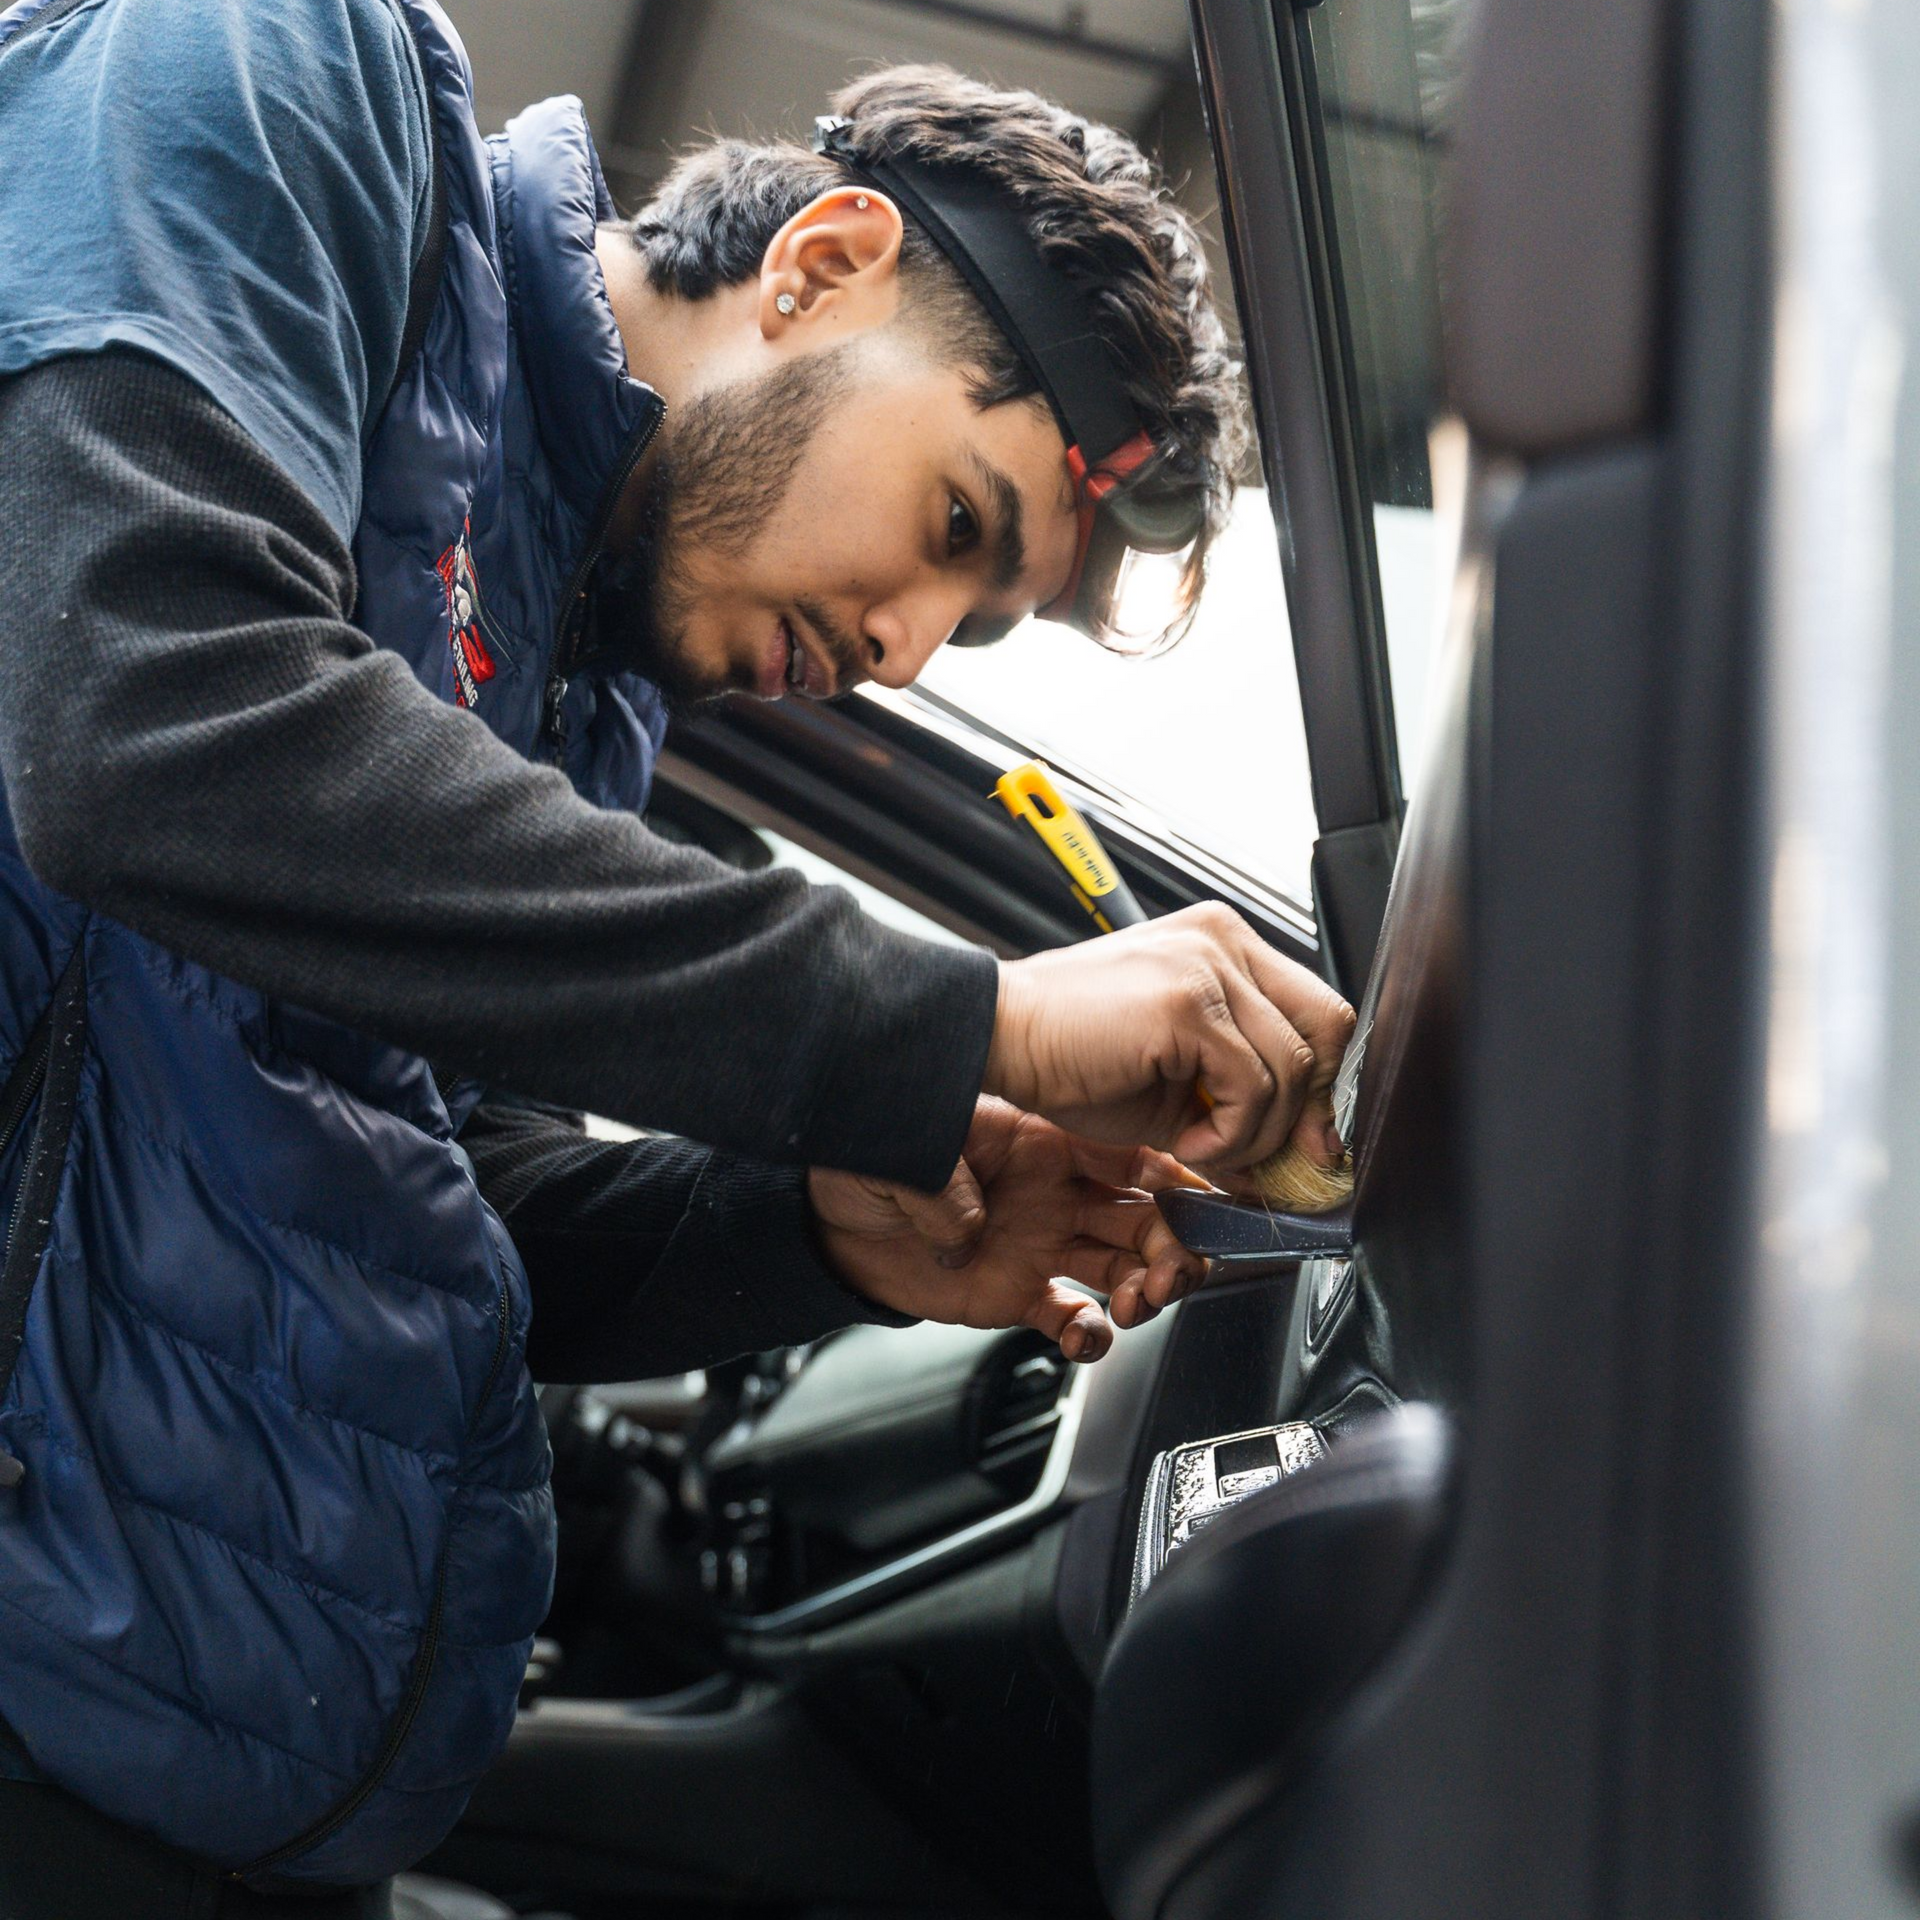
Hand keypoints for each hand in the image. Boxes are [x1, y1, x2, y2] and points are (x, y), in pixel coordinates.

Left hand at [808, 1098, 1207, 1360]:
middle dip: (1174, 1245)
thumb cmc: (869, 1155)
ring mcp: (1040, 1244)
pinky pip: (1073, 1318)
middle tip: (1171, 1271)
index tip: (1205, 1202)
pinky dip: (1091, 1336)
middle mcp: (1054, 1193)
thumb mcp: (908, 1145)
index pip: (1129, 1153)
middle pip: (1144, 1217)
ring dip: (1147, 1288)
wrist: (828, 1219)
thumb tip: (975, 1233)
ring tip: (1138, 1304)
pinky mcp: (1017, 1292)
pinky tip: (1085, 1338)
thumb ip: (948, 1186)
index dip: (1174, 1176)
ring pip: (1124, 1267)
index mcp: (1042, 1140)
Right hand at [984, 902, 1355, 1181]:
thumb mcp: (1178, 1077)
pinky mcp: (1189, 1001)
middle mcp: (1224, 940)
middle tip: (1278, 1157)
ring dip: (1255, 1134)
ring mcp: (1208, 963)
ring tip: (1202, 1146)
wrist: (999, 1039)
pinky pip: (1250, 1086)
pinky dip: (1228, 1134)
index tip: (1308, 1138)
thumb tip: (1301, 1148)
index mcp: (1223, 944)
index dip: (1321, 1083)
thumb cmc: (1071, 1055)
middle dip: (1310, 1107)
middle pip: (1328, 1026)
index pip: (1317, 1008)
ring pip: (1292, 1068)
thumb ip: (1242, 1093)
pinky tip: (1185, 1140)